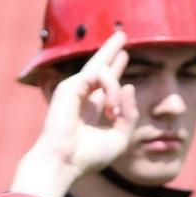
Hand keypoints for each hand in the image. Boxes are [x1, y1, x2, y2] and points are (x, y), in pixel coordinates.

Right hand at [12, 29, 138, 196]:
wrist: (65, 163)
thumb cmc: (88, 157)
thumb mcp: (120, 138)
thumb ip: (129, 114)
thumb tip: (130, 86)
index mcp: (91, 110)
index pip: (104, 84)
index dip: (116, 70)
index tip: (124, 57)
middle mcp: (82, 96)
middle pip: (98, 65)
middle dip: (110, 49)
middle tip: (122, 34)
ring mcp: (74, 89)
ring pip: (103, 70)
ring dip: (115, 89)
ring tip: (113, 111)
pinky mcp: (71, 86)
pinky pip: (100, 75)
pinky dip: (110, 89)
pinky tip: (110, 108)